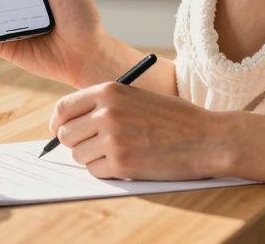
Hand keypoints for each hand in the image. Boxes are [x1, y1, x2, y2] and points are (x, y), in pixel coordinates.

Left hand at [48, 82, 232, 180]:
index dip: (58, 124)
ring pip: (79, 156)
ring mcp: (112, 139)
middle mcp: (106, 112)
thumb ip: (104, 105)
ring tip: (119, 152)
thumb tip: (69, 125)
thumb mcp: (137, 97)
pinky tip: (128, 163)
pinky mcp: (121, 164)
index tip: (60, 132)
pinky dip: (106, 172)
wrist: (207, 138)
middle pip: (66, 135)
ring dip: (93, 159)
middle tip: (93, 147)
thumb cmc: (174, 119)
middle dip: (76, 144)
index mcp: (109, 91)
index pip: (63, 108)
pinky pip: (95, 172)